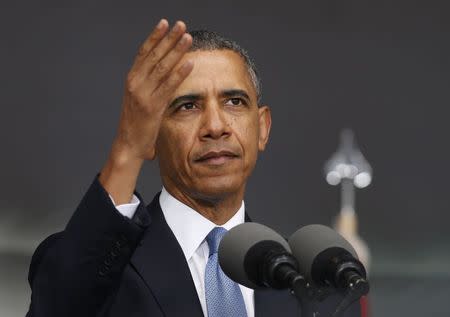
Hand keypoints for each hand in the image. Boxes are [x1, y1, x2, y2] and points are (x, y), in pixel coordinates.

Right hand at [115, 19, 192, 160]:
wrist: (127, 145)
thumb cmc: (136, 123)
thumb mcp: (140, 99)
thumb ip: (150, 85)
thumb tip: (165, 72)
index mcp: (131, 79)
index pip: (144, 53)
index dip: (155, 36)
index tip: (165, 23)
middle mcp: (135, 83)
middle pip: (154, 55)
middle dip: (168, 38)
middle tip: (181, 24)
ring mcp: (143, 95)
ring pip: (162, 67)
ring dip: (176, 51)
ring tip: (187, 38)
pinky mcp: (152, 107)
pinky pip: (168, 86)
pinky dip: (180, 74)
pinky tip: (190, 63)